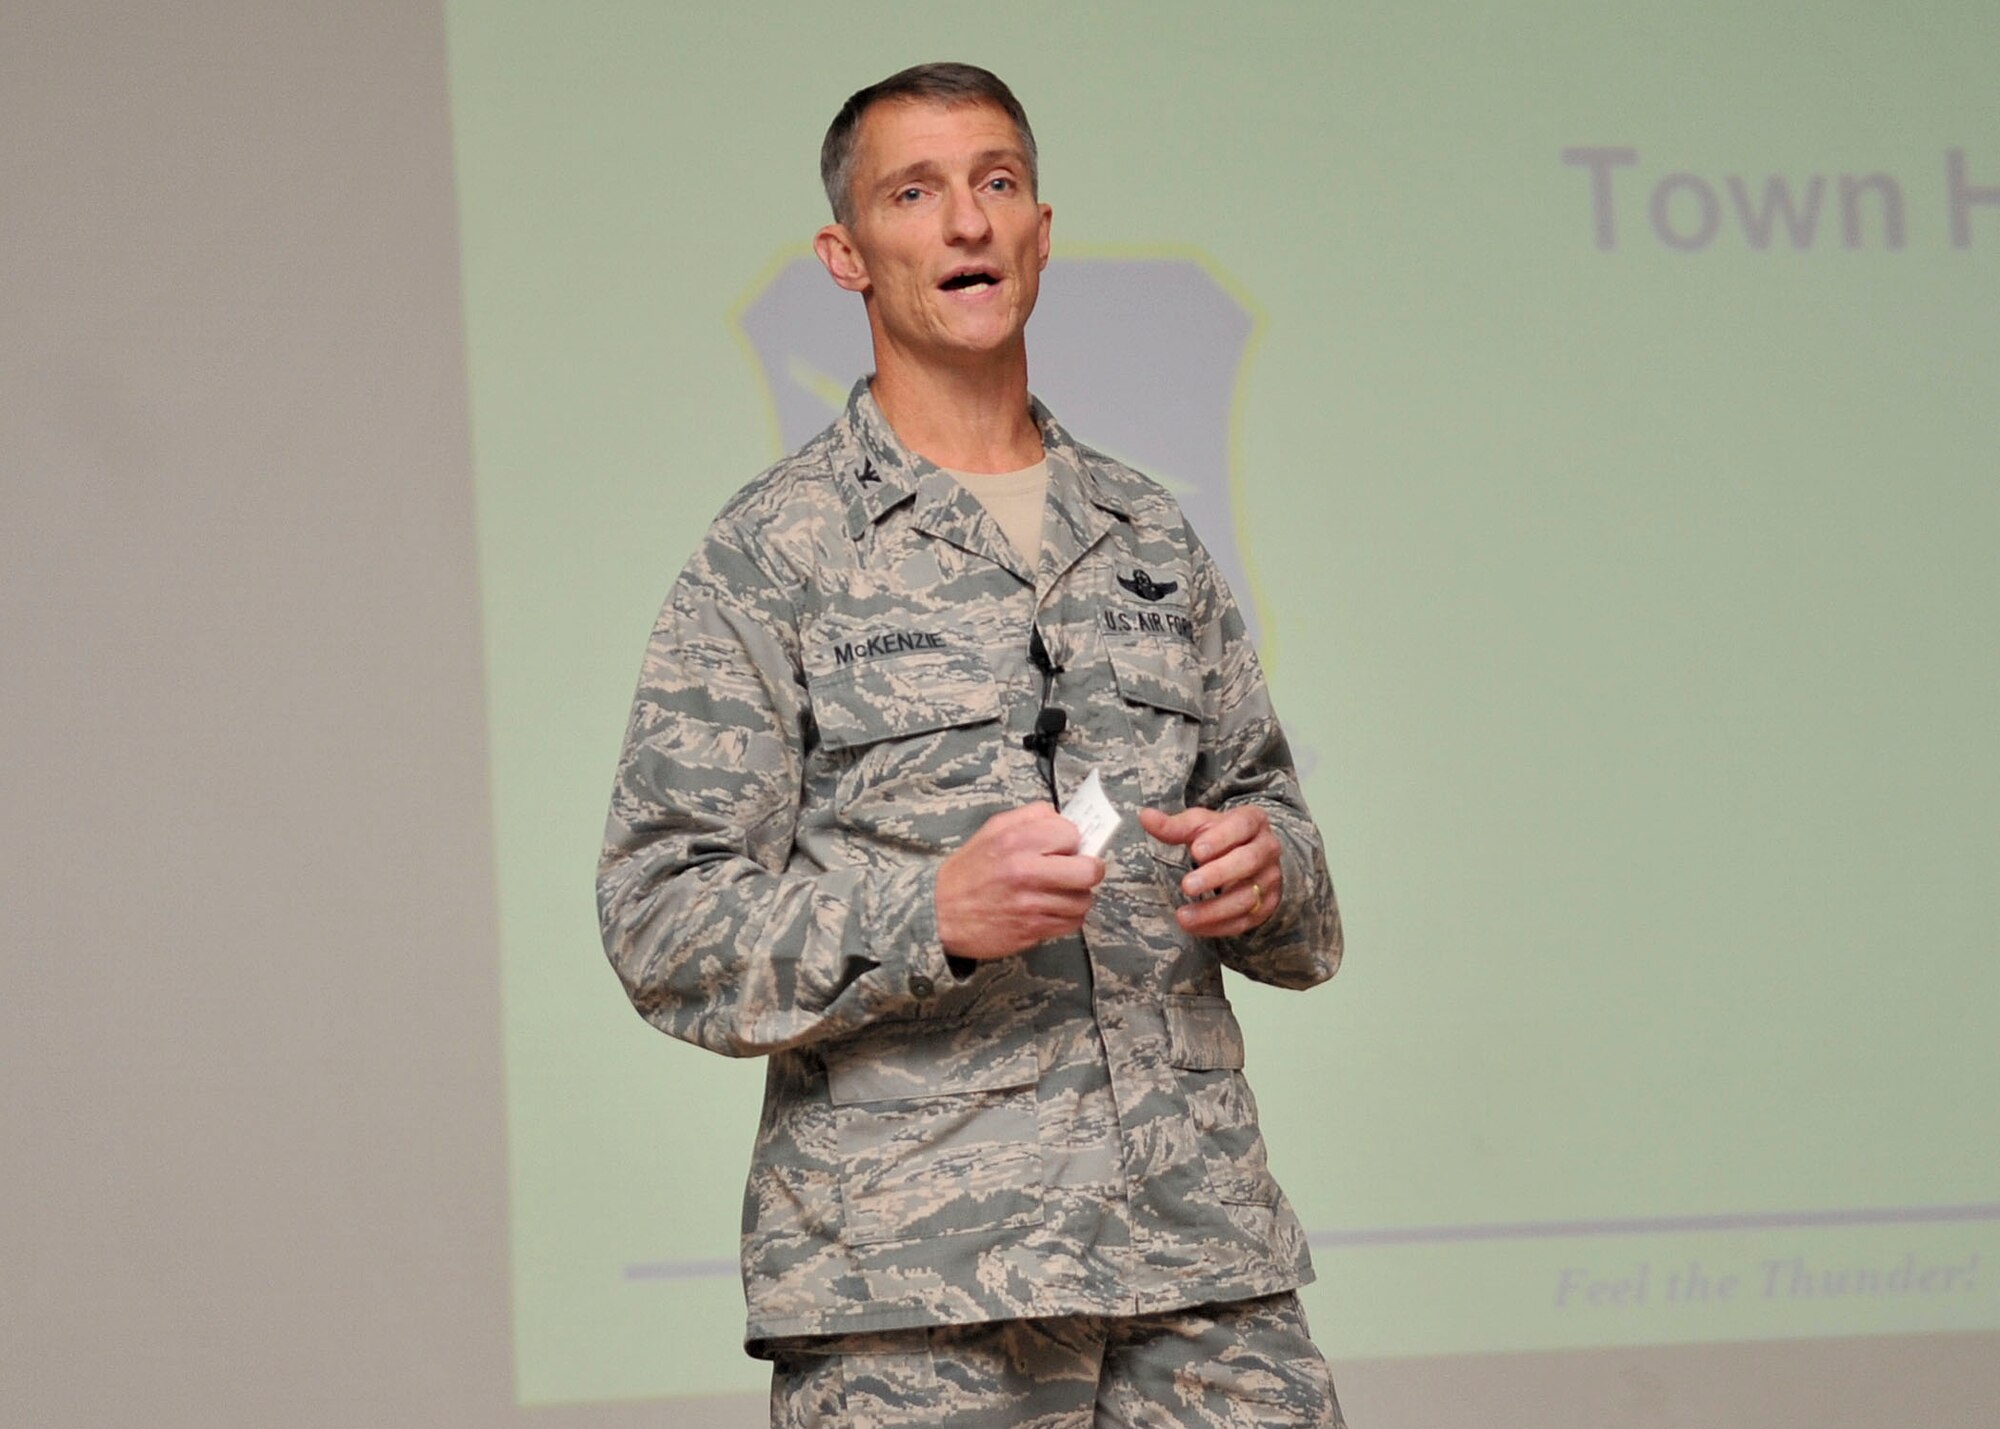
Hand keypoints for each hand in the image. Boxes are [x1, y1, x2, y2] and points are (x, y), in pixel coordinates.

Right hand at [936, 804, 1105, 959]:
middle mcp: (1026, 872)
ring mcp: (1031, 904)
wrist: (939, 913)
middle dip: (1089, 870)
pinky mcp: (1033, 930)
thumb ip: (1030, 817)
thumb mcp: (992, 830)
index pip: (1071, 833)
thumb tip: (1063, 817)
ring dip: (1077, 896)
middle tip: (1078, 871)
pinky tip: (1051, 909)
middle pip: (1089, 871)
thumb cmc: (968, 871)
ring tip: (1060, 892)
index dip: (1071, 841)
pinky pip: (1072, 923)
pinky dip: (1067, 917)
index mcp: (1016, 840)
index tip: (1064, 847)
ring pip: (1084, 900)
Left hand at [1139, 804, 1281, 937]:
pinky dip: (1217, 926)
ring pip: (1247, 897)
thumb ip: (1173, 825)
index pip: (1241, 826)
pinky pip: (1244, 920)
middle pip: (1247, 861)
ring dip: (1214, 909)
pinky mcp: (1265, 905)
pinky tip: (1194, 927)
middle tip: (1187, 886)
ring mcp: (1270, 879)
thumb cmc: (1221, 836)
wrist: (1250, 856)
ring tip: (1183, 916)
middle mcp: (1267, 849)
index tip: (1196, 851)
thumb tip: (1144, 816)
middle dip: (1217, 875)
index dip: (1220, 839)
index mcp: (1253, 821)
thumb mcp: (1199, 825)